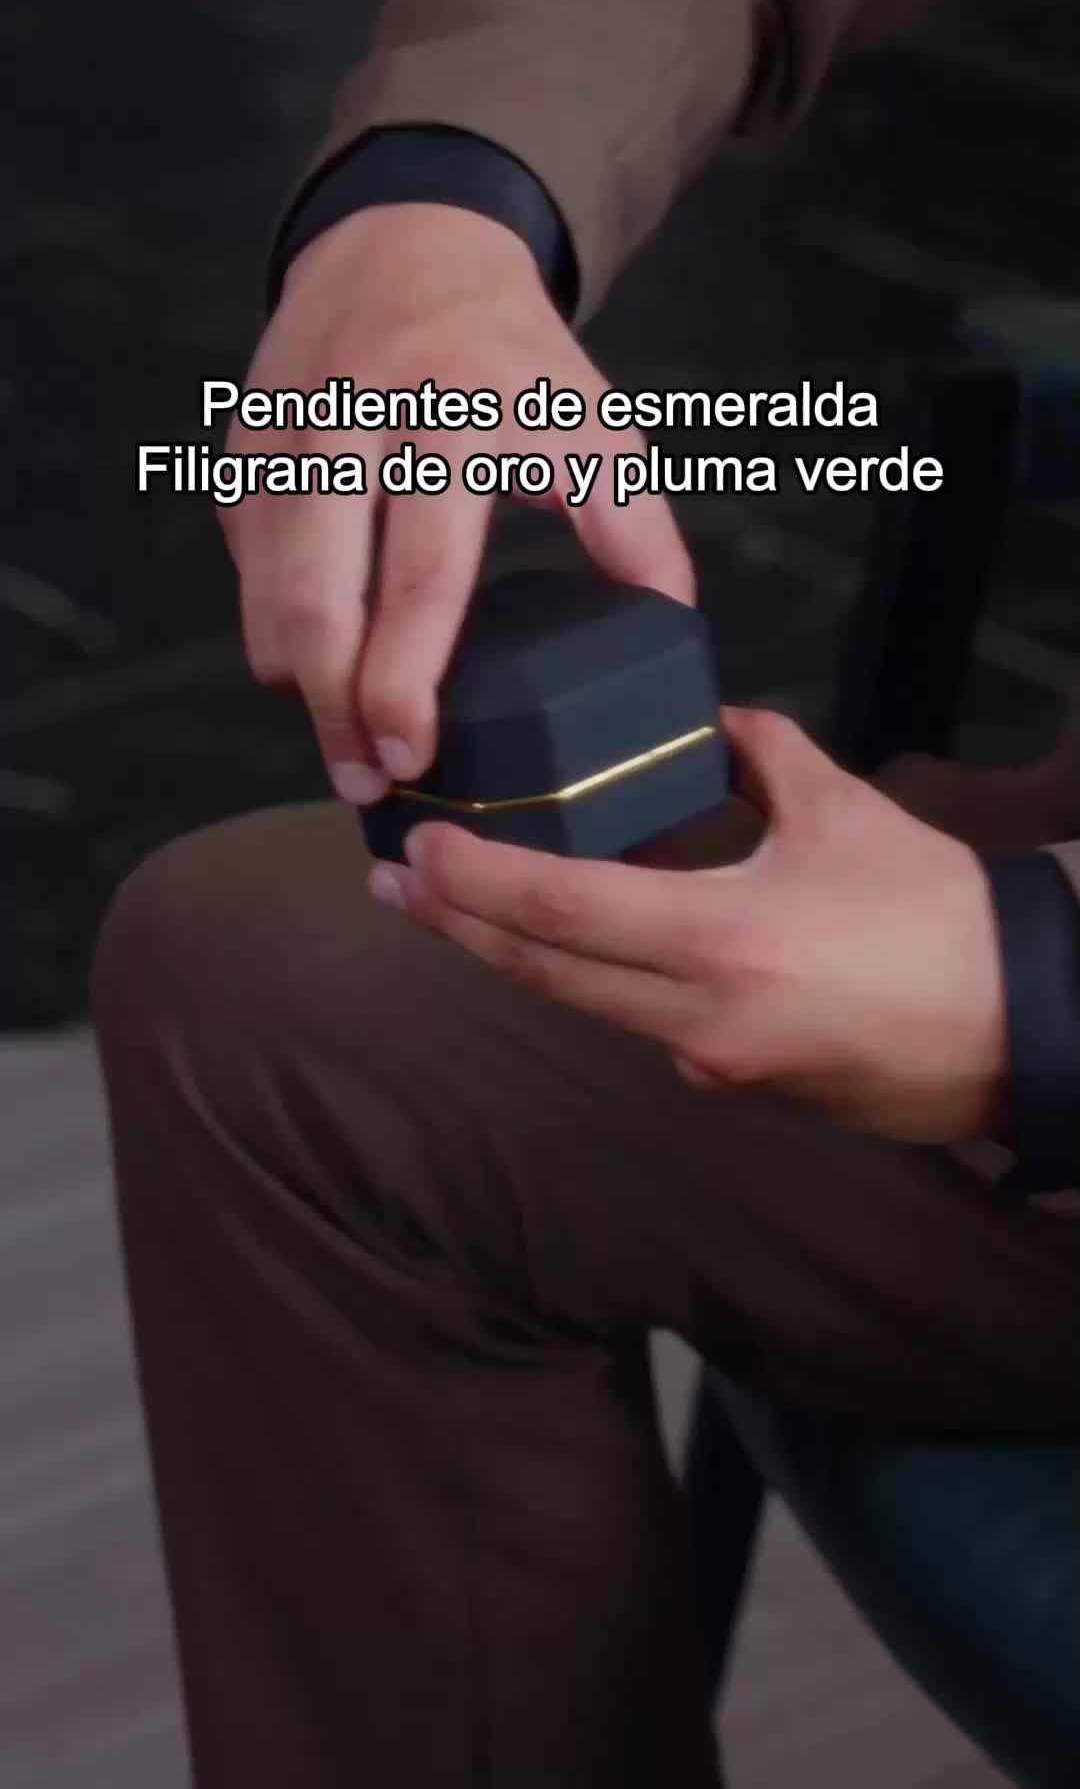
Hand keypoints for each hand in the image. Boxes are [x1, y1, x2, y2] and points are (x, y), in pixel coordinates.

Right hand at [222, 206, 691, 800]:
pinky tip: (311, 663)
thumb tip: (671, 630)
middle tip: (364, 781)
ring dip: (295, 677)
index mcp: (461, 416)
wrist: (407, 243)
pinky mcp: (245, 443)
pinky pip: (246, 557)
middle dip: (335, 702)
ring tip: (337, 746)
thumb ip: (633, 526)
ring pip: (267, 583)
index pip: (421, 573)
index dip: (406, 676)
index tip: (410, 754)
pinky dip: (272, 619)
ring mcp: (290, 431)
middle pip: (321, 591)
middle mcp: (361, 420)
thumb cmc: (513, 360)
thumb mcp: (593, 422)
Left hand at [369, 707, 1008, 1143]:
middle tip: (397, 881)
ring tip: (455, 907)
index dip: (479, 882)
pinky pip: (640, 1024)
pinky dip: (594, 980)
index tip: (421, 850)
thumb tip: (710, 724)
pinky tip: (570, 943)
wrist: (1017, 1026)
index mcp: (724, 941)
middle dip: (461, 925)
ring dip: (513, 954)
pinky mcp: (730, 1085)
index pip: (563, 911)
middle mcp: (699, 1017)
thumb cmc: (938, 918)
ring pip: (583, 1005)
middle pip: (546, 972)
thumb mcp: (844, 812)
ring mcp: (710, 1063)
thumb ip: (761, 756)